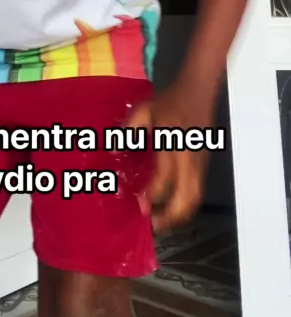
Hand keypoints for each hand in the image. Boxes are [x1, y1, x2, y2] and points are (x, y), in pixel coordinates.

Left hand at [127, 86, 211, 232]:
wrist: (198, 90)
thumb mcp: (144, 109)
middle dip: (171, 216)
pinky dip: (186, 206)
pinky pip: (198, 192)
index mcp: (173, 144)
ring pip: (196, 198)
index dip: (153, 195)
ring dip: (180, 215)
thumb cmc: (170, 100)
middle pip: (187, 197)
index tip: (139, 206)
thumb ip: (128, 130)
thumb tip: (113, 151)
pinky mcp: (204, 165)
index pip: (165, 177)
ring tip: (161, 223)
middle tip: (152, 226)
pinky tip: (170, 208)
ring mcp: (200, 164)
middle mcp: (190, 159)